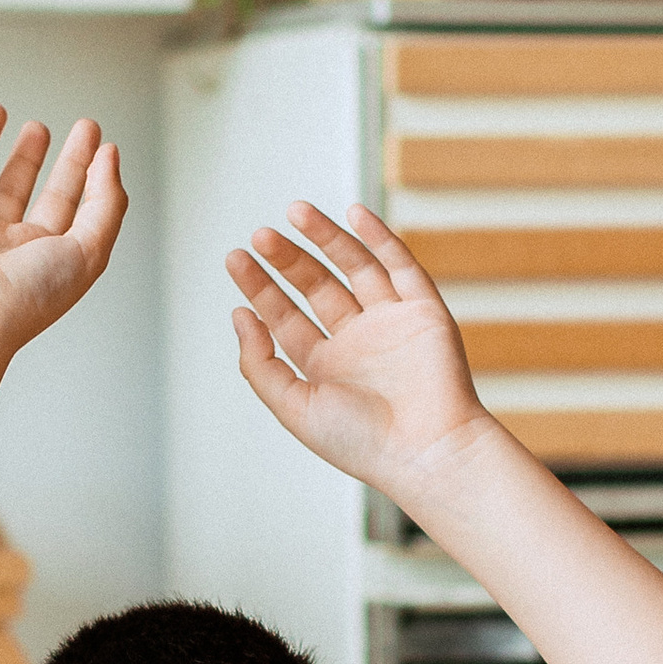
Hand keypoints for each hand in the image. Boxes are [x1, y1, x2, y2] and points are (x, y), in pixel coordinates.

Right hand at [0, 104, 125, 363]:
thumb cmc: (27, 295)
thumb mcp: (91, 248)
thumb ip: (107, 202)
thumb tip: (109, 156)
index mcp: (37, 255)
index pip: (62, 203)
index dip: (79, 169)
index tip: (93, 137)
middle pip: (16, 190)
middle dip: (30, 157)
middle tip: (42, 128)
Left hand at [229, 204, 492, 500]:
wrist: (426, 451)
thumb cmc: (361, 442)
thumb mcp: (293, 406)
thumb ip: (260, 364)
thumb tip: (240, 317)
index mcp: (326, 368)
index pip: (286, 318)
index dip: (260, 288)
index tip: (236, 260)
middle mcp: (358, 342)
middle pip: (316, 286)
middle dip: (288, 260)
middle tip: (260, 235)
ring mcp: (392, 323)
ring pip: (355, 267)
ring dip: (326, 238)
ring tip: (294, 211)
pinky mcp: (424, 311)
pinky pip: (401, 265)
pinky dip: (379, 237)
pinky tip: (353, 214)